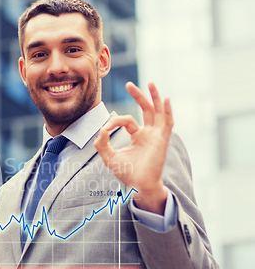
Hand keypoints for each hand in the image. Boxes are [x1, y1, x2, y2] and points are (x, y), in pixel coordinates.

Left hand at [93, 82, 172, 214]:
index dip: (115, 121)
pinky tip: (165, 99)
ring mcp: (156, 135)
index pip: (127, 120)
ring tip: (150, 83)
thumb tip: (100, 130)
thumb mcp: (109, 157)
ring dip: (154, 97)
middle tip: (128, 84)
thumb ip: (102, 144)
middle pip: (146, 109)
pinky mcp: (162, 139)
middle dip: (138, 96)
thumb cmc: (126, 173)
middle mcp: (148, 133)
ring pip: (157, 111)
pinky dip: (167, 110)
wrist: (138, 185)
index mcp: (137, 136)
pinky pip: (167, 122)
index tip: (104, 128)